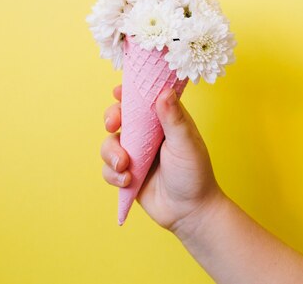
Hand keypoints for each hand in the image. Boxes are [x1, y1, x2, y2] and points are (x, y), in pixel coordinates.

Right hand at [100, 85, 222, 232]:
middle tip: (112, 125)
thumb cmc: (194, 174)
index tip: (118, 91)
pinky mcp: (126, 174)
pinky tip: (128, 181)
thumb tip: (164, 90)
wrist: (190, 212)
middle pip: (120, 116)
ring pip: (109, 143)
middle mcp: (148, 134)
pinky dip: (113, 174)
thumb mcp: (185, 143)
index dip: (129, 92)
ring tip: (124, 167)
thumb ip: (173, 118)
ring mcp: (136, 154)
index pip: (144, 99)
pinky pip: (108, 168)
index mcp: (165, 120)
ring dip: (111, 153)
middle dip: (111, 118)